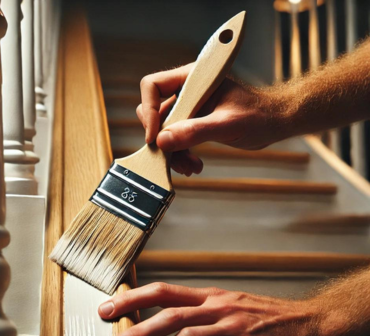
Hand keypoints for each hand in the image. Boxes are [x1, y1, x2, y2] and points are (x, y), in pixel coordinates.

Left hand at [98, 283, 326, 335]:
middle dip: (138, 329)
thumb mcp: (228, 305)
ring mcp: (232, 327)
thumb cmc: (263, 316)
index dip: (134, 298)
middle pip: (170, 313)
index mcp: (209, 296)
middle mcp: (217, 307)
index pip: (163, 290)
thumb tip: (167, 324)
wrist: (306, 322)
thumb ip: (199, 313)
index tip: (108, 308)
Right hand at [137, 64, 285, 175]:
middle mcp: (187, 91)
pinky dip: (181, 154)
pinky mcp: (194, 122)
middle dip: (162, 138)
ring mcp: (190, 108)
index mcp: (194, 79)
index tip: (154, 137)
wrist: (274, 124)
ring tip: (190, 167)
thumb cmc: (259, 116)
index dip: (149, 110)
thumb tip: (162, 141)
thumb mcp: (227, 125)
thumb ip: (195, 131)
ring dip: (172, 152)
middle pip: (155, 112)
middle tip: (172, 157)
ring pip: (165, 130)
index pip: (153, 86)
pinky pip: (176, 139)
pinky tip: (194, 165)